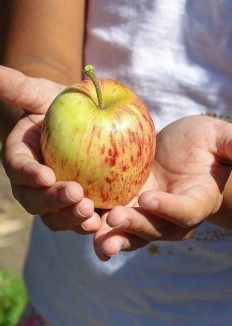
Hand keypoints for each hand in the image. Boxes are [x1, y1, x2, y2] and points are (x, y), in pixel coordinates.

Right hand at [0, 66, 101, 232]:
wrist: (83, 124)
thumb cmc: (60, 107)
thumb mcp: (42, 94)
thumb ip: (19, 88)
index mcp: (21, 159)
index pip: (19, 168)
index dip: (29, 174)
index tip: (45, 175)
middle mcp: (34, 185)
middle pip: (36, 201)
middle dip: (53, 201)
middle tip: (75, 194)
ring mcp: (57, 200)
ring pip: (57, 218)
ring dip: (71, 218)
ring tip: (91, 214)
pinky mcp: (81, 206)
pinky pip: (82, 221)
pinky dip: (92, 225)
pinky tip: (108, 223)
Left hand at [93, 115, 231, 259]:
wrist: (181, 152)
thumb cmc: (205, 143)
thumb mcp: (221, 137)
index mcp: (200, 200)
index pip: (187, 211)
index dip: (170, 209)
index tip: (150, 198)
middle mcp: (175, 217)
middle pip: (157, 229)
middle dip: (137, 226)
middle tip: (115, 218)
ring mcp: (150, 217)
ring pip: (134, 234)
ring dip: (114, 237)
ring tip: (95, 236)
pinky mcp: (129, 210)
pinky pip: (114, 224)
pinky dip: (98, 226)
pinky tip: (79, 222)